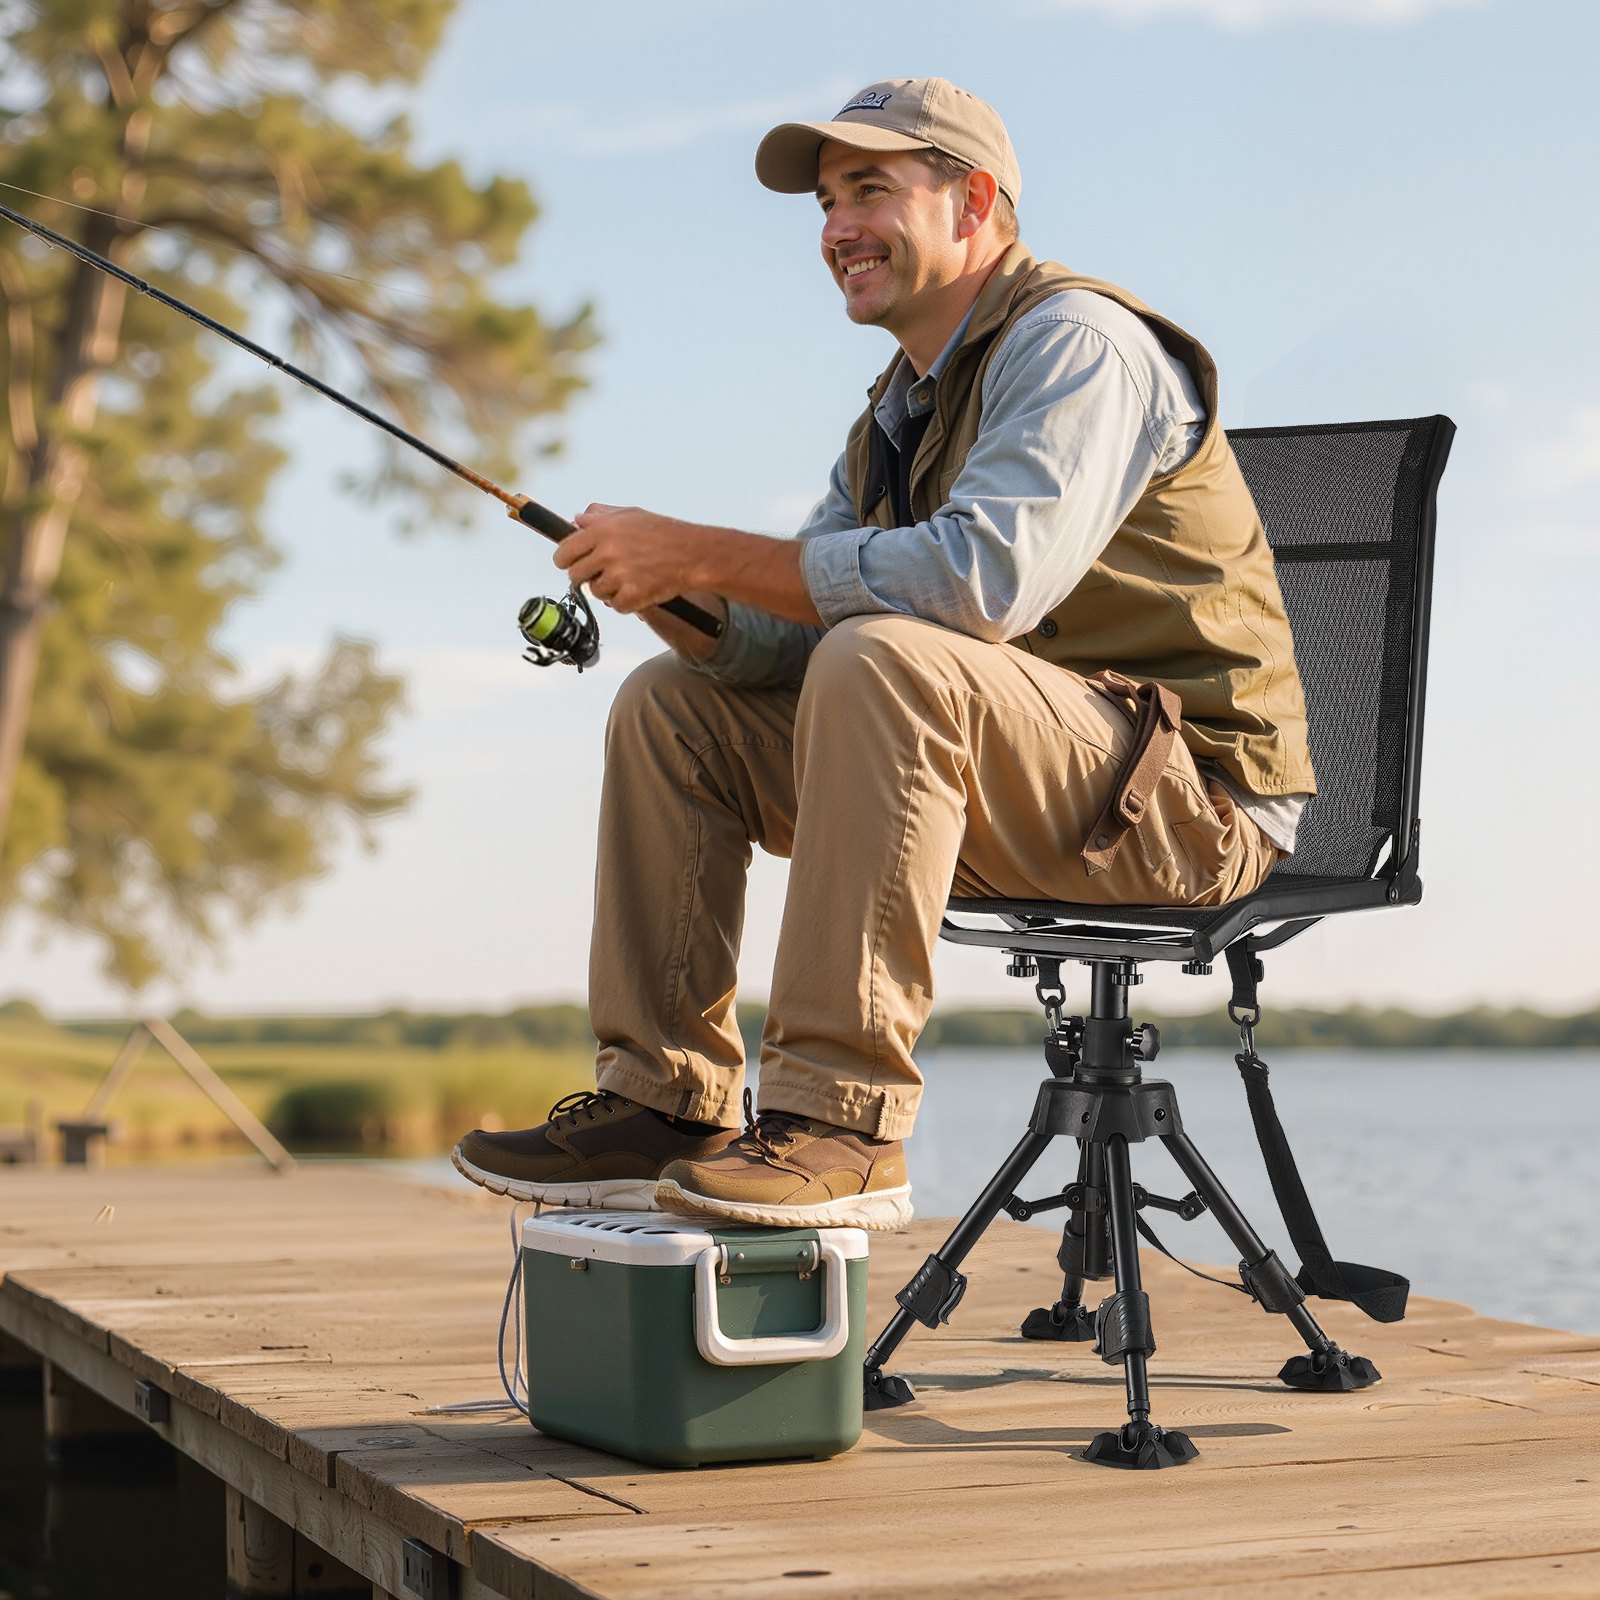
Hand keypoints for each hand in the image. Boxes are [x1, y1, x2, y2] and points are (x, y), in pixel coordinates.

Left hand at [555, 503, 705, 613]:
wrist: (693, 554)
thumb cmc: (665, 533)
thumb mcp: (630, 514)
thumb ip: (600, 516)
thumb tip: (577, 521)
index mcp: (602, 531)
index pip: (564, 553)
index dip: (566, 560)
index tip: (570, 563)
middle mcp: (607, 552)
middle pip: (576, 576)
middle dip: (587, 576)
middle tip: (603, 572)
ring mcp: (619, 576)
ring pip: (595, 592)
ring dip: (608, 589)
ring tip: (628, 577)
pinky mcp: (632, 596)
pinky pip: (615, 606)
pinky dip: (625, 602)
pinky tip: (637, 588)